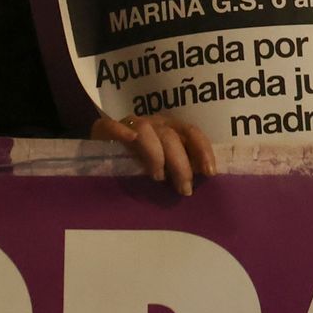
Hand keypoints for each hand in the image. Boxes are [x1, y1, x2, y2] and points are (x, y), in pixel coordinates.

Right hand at [91, 113, 215, 195]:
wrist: (103, 146)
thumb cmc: (141, 160)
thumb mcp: (165, 162)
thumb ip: (178, 168)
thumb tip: (196, 187)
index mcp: (171, 128)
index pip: (192, 132)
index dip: (202, 150)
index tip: (209, 173)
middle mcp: (154, 123)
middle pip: (171, 136)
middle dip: (180, 164)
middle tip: (184, 189)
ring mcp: (130, 124)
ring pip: (145, 131)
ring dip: (155, 154)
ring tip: (157, 177)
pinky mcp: (105, 128)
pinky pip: (112, 126)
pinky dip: (121, 131)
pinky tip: (129, 139)